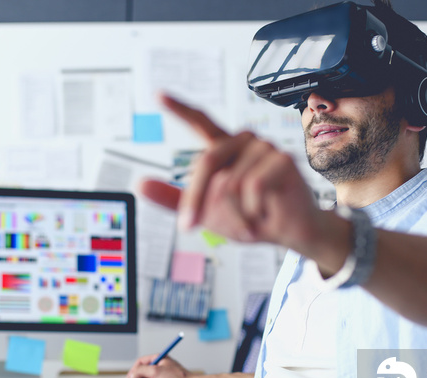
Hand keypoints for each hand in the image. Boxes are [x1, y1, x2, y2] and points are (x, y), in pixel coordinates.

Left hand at [140, 94, 324, 250]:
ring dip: (234, 212)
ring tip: (249, 217)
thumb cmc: (250, 216)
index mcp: (226, 149)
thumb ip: (173, 198)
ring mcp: (265, 148)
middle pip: (206, 162)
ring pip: (229, 182)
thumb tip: (139, 183)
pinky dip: (251, 211)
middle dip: (195, 200)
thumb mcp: (206, 211)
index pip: (201, 121)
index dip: (179, 108)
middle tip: (189, 225)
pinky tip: (263, 213)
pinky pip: (251, 188)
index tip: (158, 95)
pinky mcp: (282, 160)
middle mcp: (245, 142)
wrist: (286, 233)